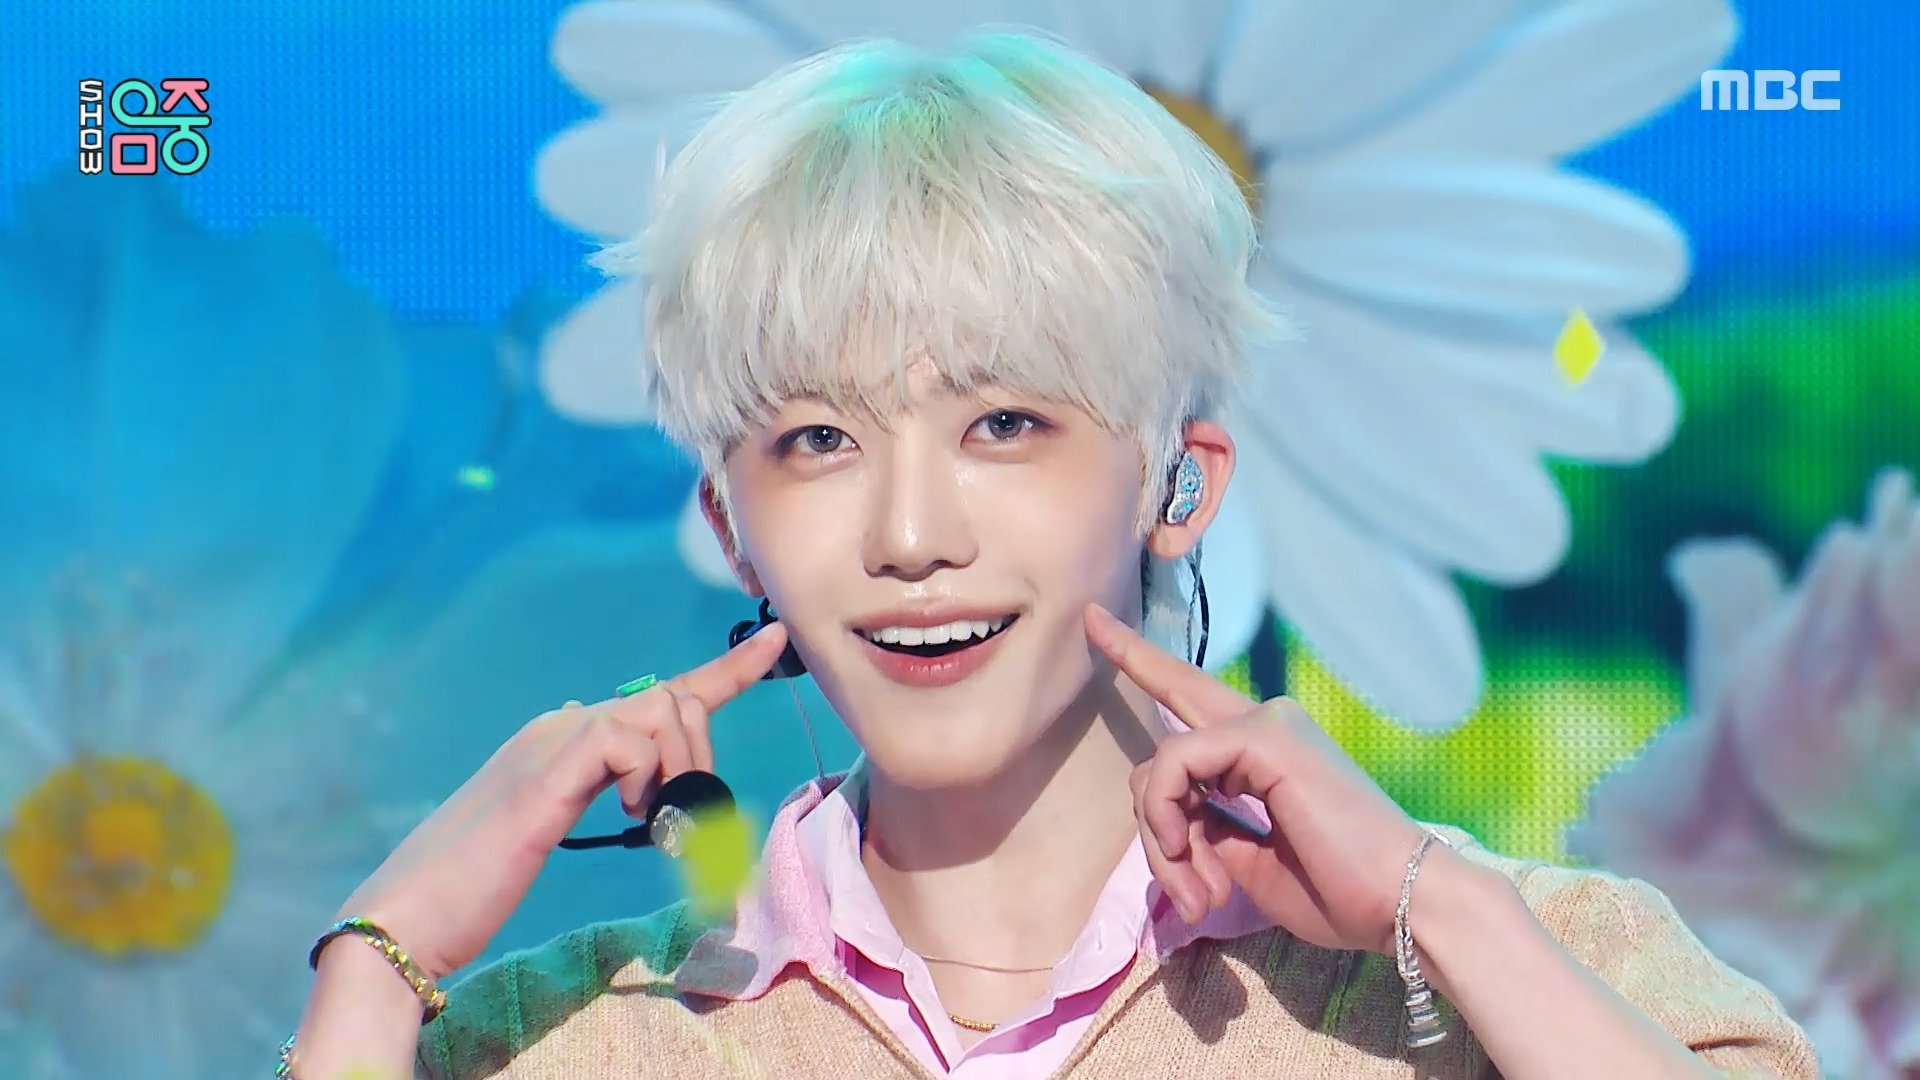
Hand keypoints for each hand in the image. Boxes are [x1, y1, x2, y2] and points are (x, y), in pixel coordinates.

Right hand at [329, 623, 791, 980]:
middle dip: (701, 761)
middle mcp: (559, 724)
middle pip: (675, 699)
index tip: (775, 644)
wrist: (403, 919)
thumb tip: (631, 777)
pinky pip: (630, 741)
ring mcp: (549, 740)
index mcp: (562, 737)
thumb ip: (585, 793)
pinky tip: (630, 820)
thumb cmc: (469, 889)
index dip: (726, 669)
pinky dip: (648, 780)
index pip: (659, 692)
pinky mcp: (545, 771)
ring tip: (652, 829)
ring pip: (663, 710)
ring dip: (681, 772)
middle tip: (677, 829)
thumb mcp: (545, 831)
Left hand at [1085, 603, 1440, 955]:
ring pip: (1160, 765)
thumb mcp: (1247, 860)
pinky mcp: (1263, 736)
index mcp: (1264, 747)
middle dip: (1153, 821)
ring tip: (1203, 895)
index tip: (1093, 620)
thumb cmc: (1338, 890)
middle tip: (1189, 896)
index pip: (1186, 692)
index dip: (1138, 656)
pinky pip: (1176, 764)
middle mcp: (1264, 721)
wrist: (1403, 903)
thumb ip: (1205, 826)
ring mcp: (1265, 722)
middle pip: (1161, 747)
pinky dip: (1169, 819)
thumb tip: (1167, 819)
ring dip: (1164, 844)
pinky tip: (1196, 864)